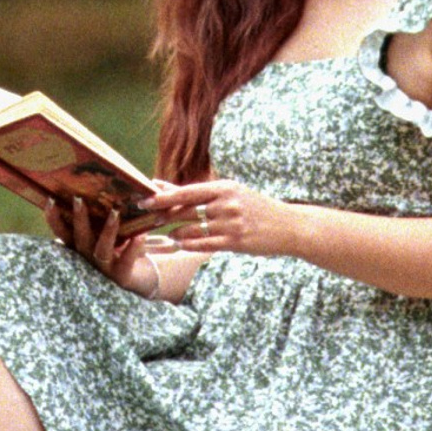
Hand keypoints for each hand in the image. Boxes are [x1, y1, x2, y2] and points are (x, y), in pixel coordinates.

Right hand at [49, 195, 165, 295]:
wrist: (140, 275)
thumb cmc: (121, 246)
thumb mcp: (109, 231)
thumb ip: (101, 214)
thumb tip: (99, 183)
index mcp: (81, 246)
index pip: (62, 232)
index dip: (54, 218)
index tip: (50, 200)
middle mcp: (87, 258)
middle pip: (79, 238)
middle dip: (79, 219)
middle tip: (78, 199)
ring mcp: (103, 269)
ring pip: (101, 249)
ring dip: (108, 230)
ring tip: (115, 212)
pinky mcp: (121, 276)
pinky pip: (126, 260)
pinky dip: (133, 247)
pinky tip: (141, 235)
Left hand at [137, 179, 302, 259]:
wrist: (287, 225)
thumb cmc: (255, 207)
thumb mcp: (231, 192)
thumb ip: (199, 192)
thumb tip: (165, 186)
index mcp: (225, 188)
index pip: (187, 192)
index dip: (163, 197)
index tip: (144, 199)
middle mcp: (227, 204)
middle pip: (186, 211)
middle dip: (164, 215)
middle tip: (146, 218)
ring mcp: (231, 224)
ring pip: (192, 230)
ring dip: (176, 233)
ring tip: (168, 233)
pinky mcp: (235, 242)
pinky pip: (204, 245)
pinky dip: (189, 244)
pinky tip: (180, 243)